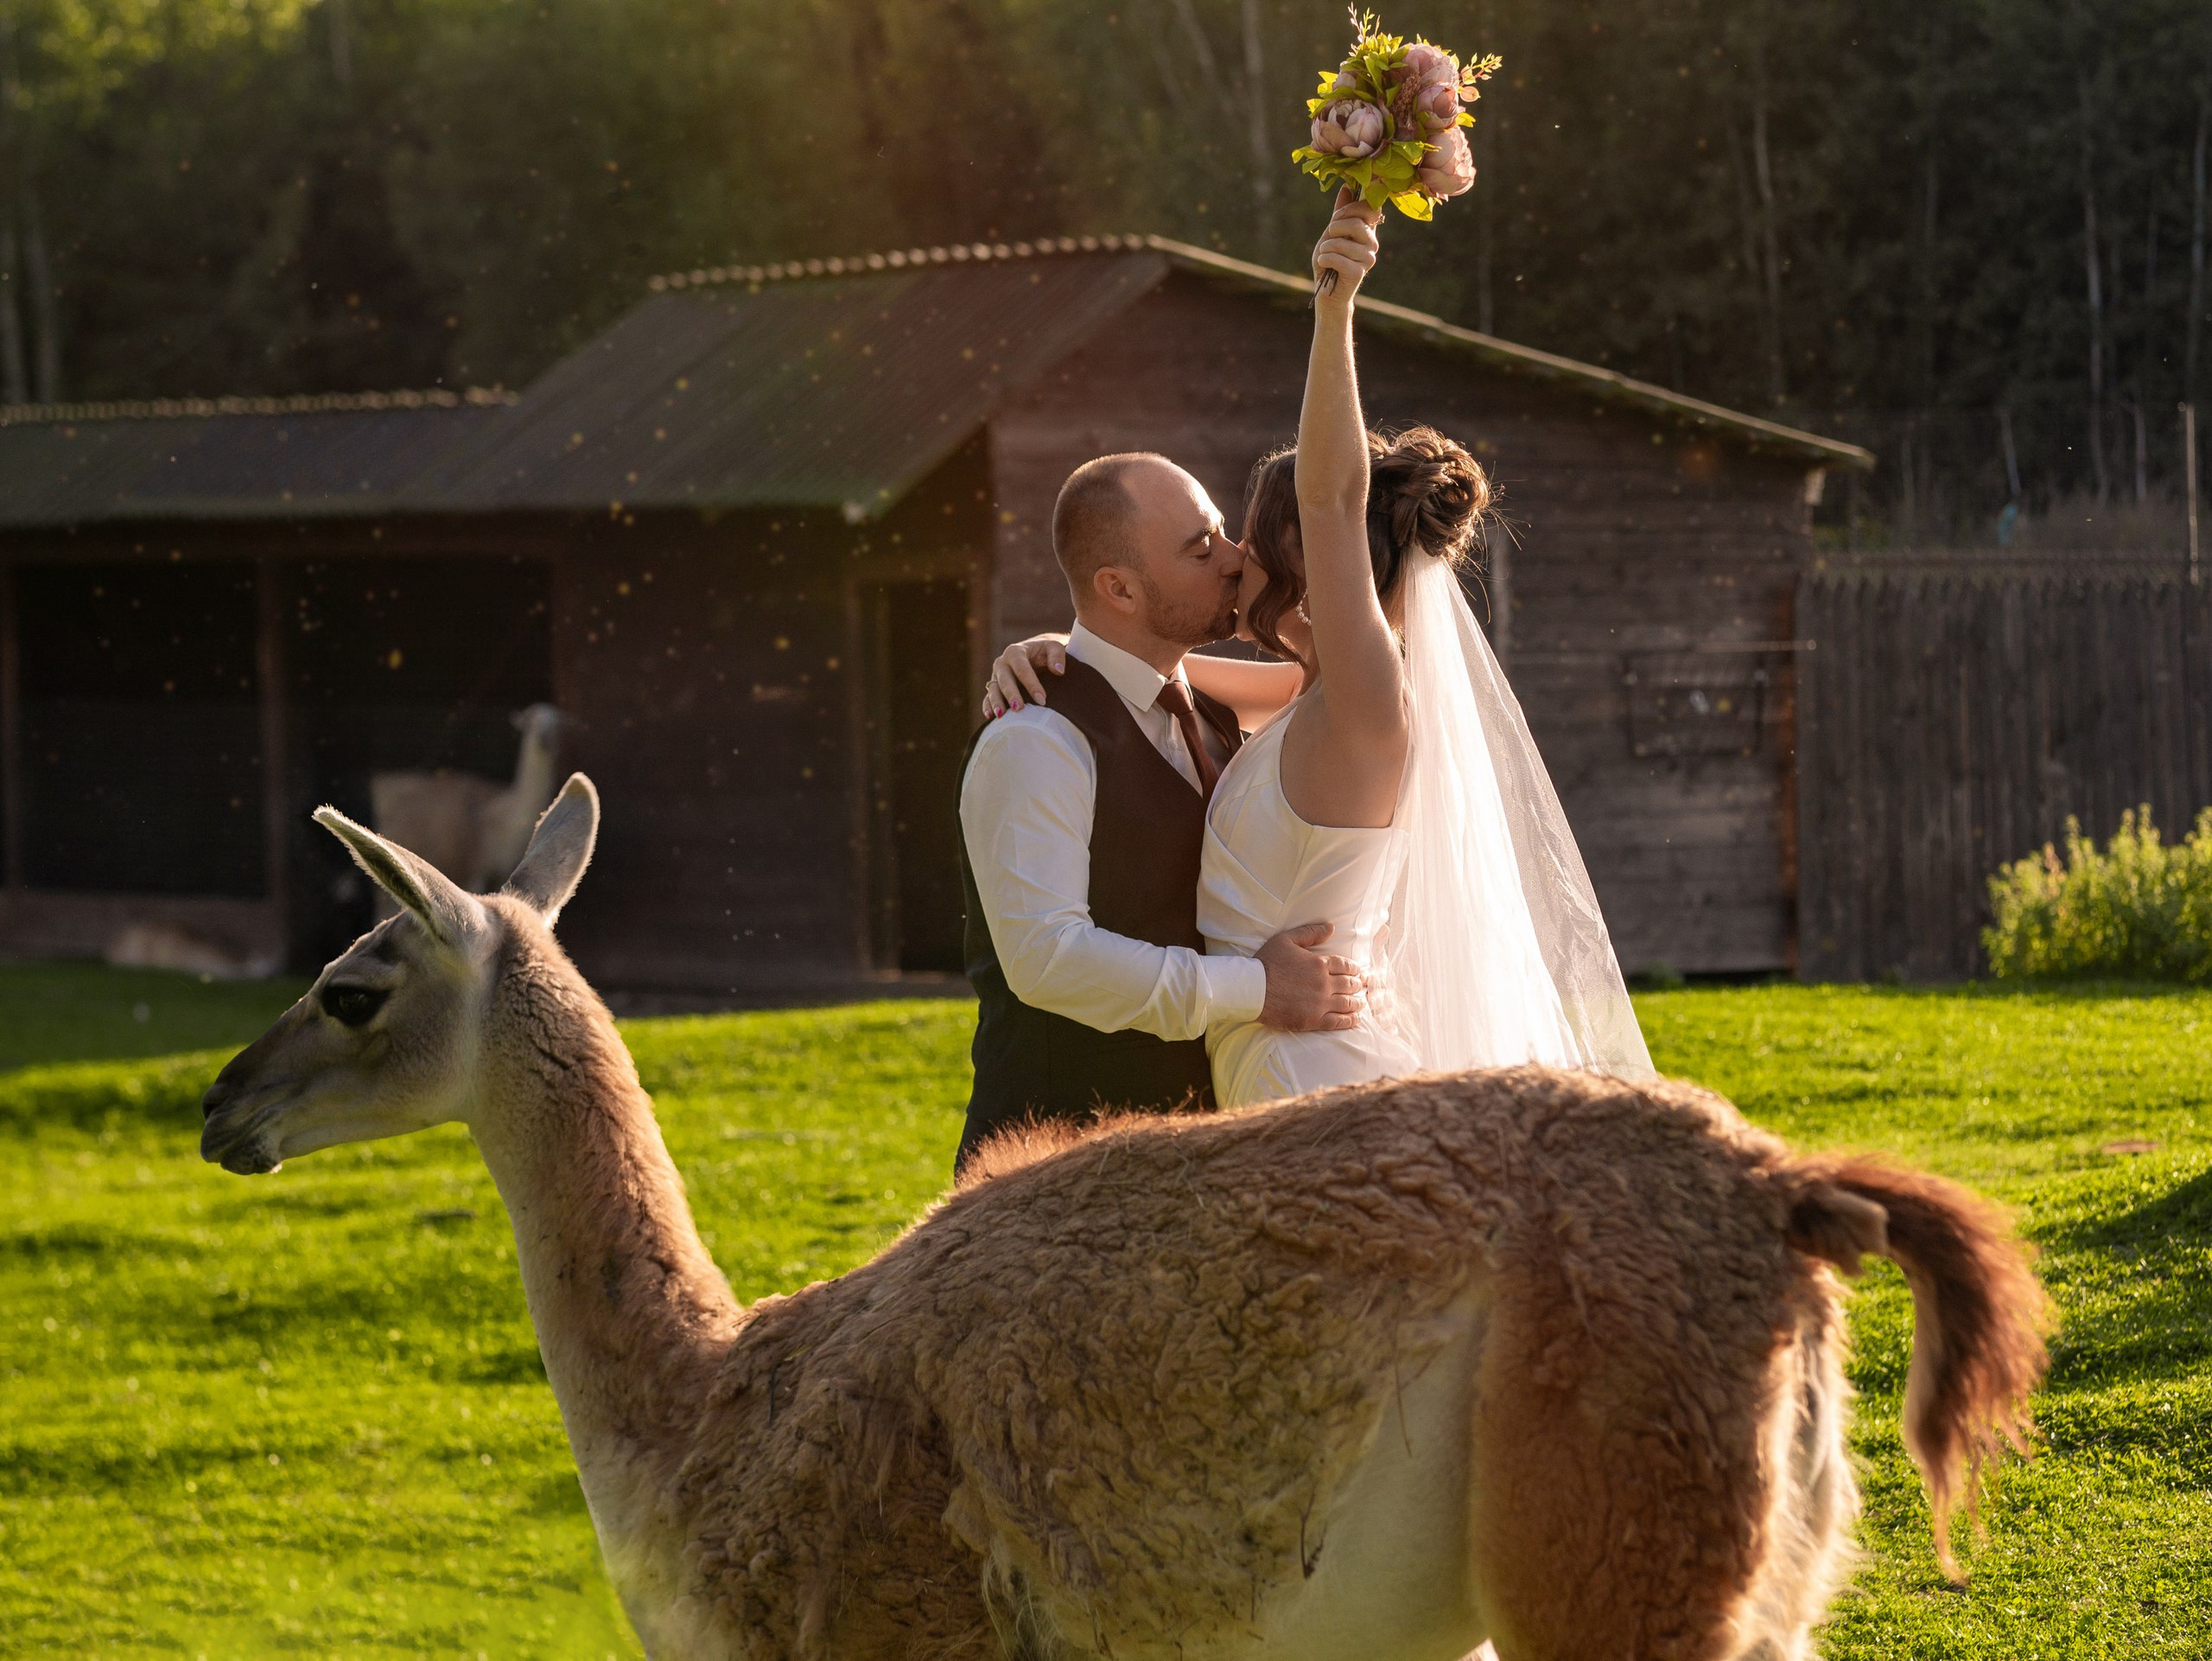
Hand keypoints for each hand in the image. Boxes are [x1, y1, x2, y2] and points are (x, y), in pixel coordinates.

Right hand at [982, 634, 1069, 718]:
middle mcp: (1002, 663)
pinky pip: (988, 697)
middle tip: (1018, 708)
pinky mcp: (994, 687)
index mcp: (1015, 652)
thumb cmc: (1046, 652)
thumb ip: (1057, 655)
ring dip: (996, 702)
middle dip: (1011, 694)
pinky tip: (990, 717)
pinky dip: (987, 706)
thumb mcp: (1054, 647)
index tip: (1042, 700)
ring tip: (1001, 715)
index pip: (1022, 669)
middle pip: (1005, 680)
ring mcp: (996, 676)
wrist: (1036, 653)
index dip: (1031, 684)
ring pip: (993, 689)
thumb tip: (1059, 671)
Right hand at [1256, 921, 1365, 1032]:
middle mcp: (1324, 983)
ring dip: (1357, 1002)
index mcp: (1319, 963)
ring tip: (1360, 1002)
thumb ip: (1310, 932)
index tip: (1358, 972)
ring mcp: (1320, 1003)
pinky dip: (1350, 1020)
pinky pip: (1338, 1021)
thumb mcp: (1286, 939)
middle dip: (1357, 984)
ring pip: (1347, 1003)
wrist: (1252, 990)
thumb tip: (1331, 928)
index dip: (1354, 969)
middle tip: (1361, 985)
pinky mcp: (1314, 1020)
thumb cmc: (1266, 963)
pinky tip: (1355, 1019)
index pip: (1345, 965)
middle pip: (1349, 984)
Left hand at [1312, 186, 1380, 302]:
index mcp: (1368, 230)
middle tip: (1328, 237)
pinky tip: (1324, 264)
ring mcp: (1368, 258)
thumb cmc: (1329, 259)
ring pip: (1342, 242)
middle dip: (1334, 228)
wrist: (1326, 291)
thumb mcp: (1332, 232)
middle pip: (1356, 223)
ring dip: (1326, 247)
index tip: (1337, 216)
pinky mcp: (1358, 272)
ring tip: (1325, 255)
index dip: (1351, 207)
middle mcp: (1372, 243)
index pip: (1370, 207)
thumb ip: (1340, 212)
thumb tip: (1346, 187)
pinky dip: (1324, 259)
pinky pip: (1336, 258)